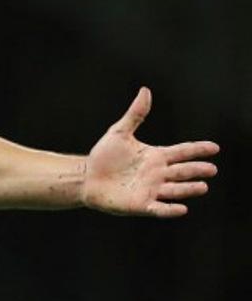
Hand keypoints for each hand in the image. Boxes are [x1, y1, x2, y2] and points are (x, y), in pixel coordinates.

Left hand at [82, 87, 218, 217]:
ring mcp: (151, 190)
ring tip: (202, 186)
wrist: (86, 177)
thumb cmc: (103, 156)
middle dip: (197, 170)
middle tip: (212, 169)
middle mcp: (158, 174)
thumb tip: (145, 91)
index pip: (182, 152)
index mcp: (156, 156)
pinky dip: (170, 209)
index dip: (198, 150)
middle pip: (182, 171)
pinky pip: (159, 208)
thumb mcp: (119, 132)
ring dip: (188, 189)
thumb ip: (135, 114)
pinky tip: (182, 208)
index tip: (214, 148)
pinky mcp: (141, 205)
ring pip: (175, 190)